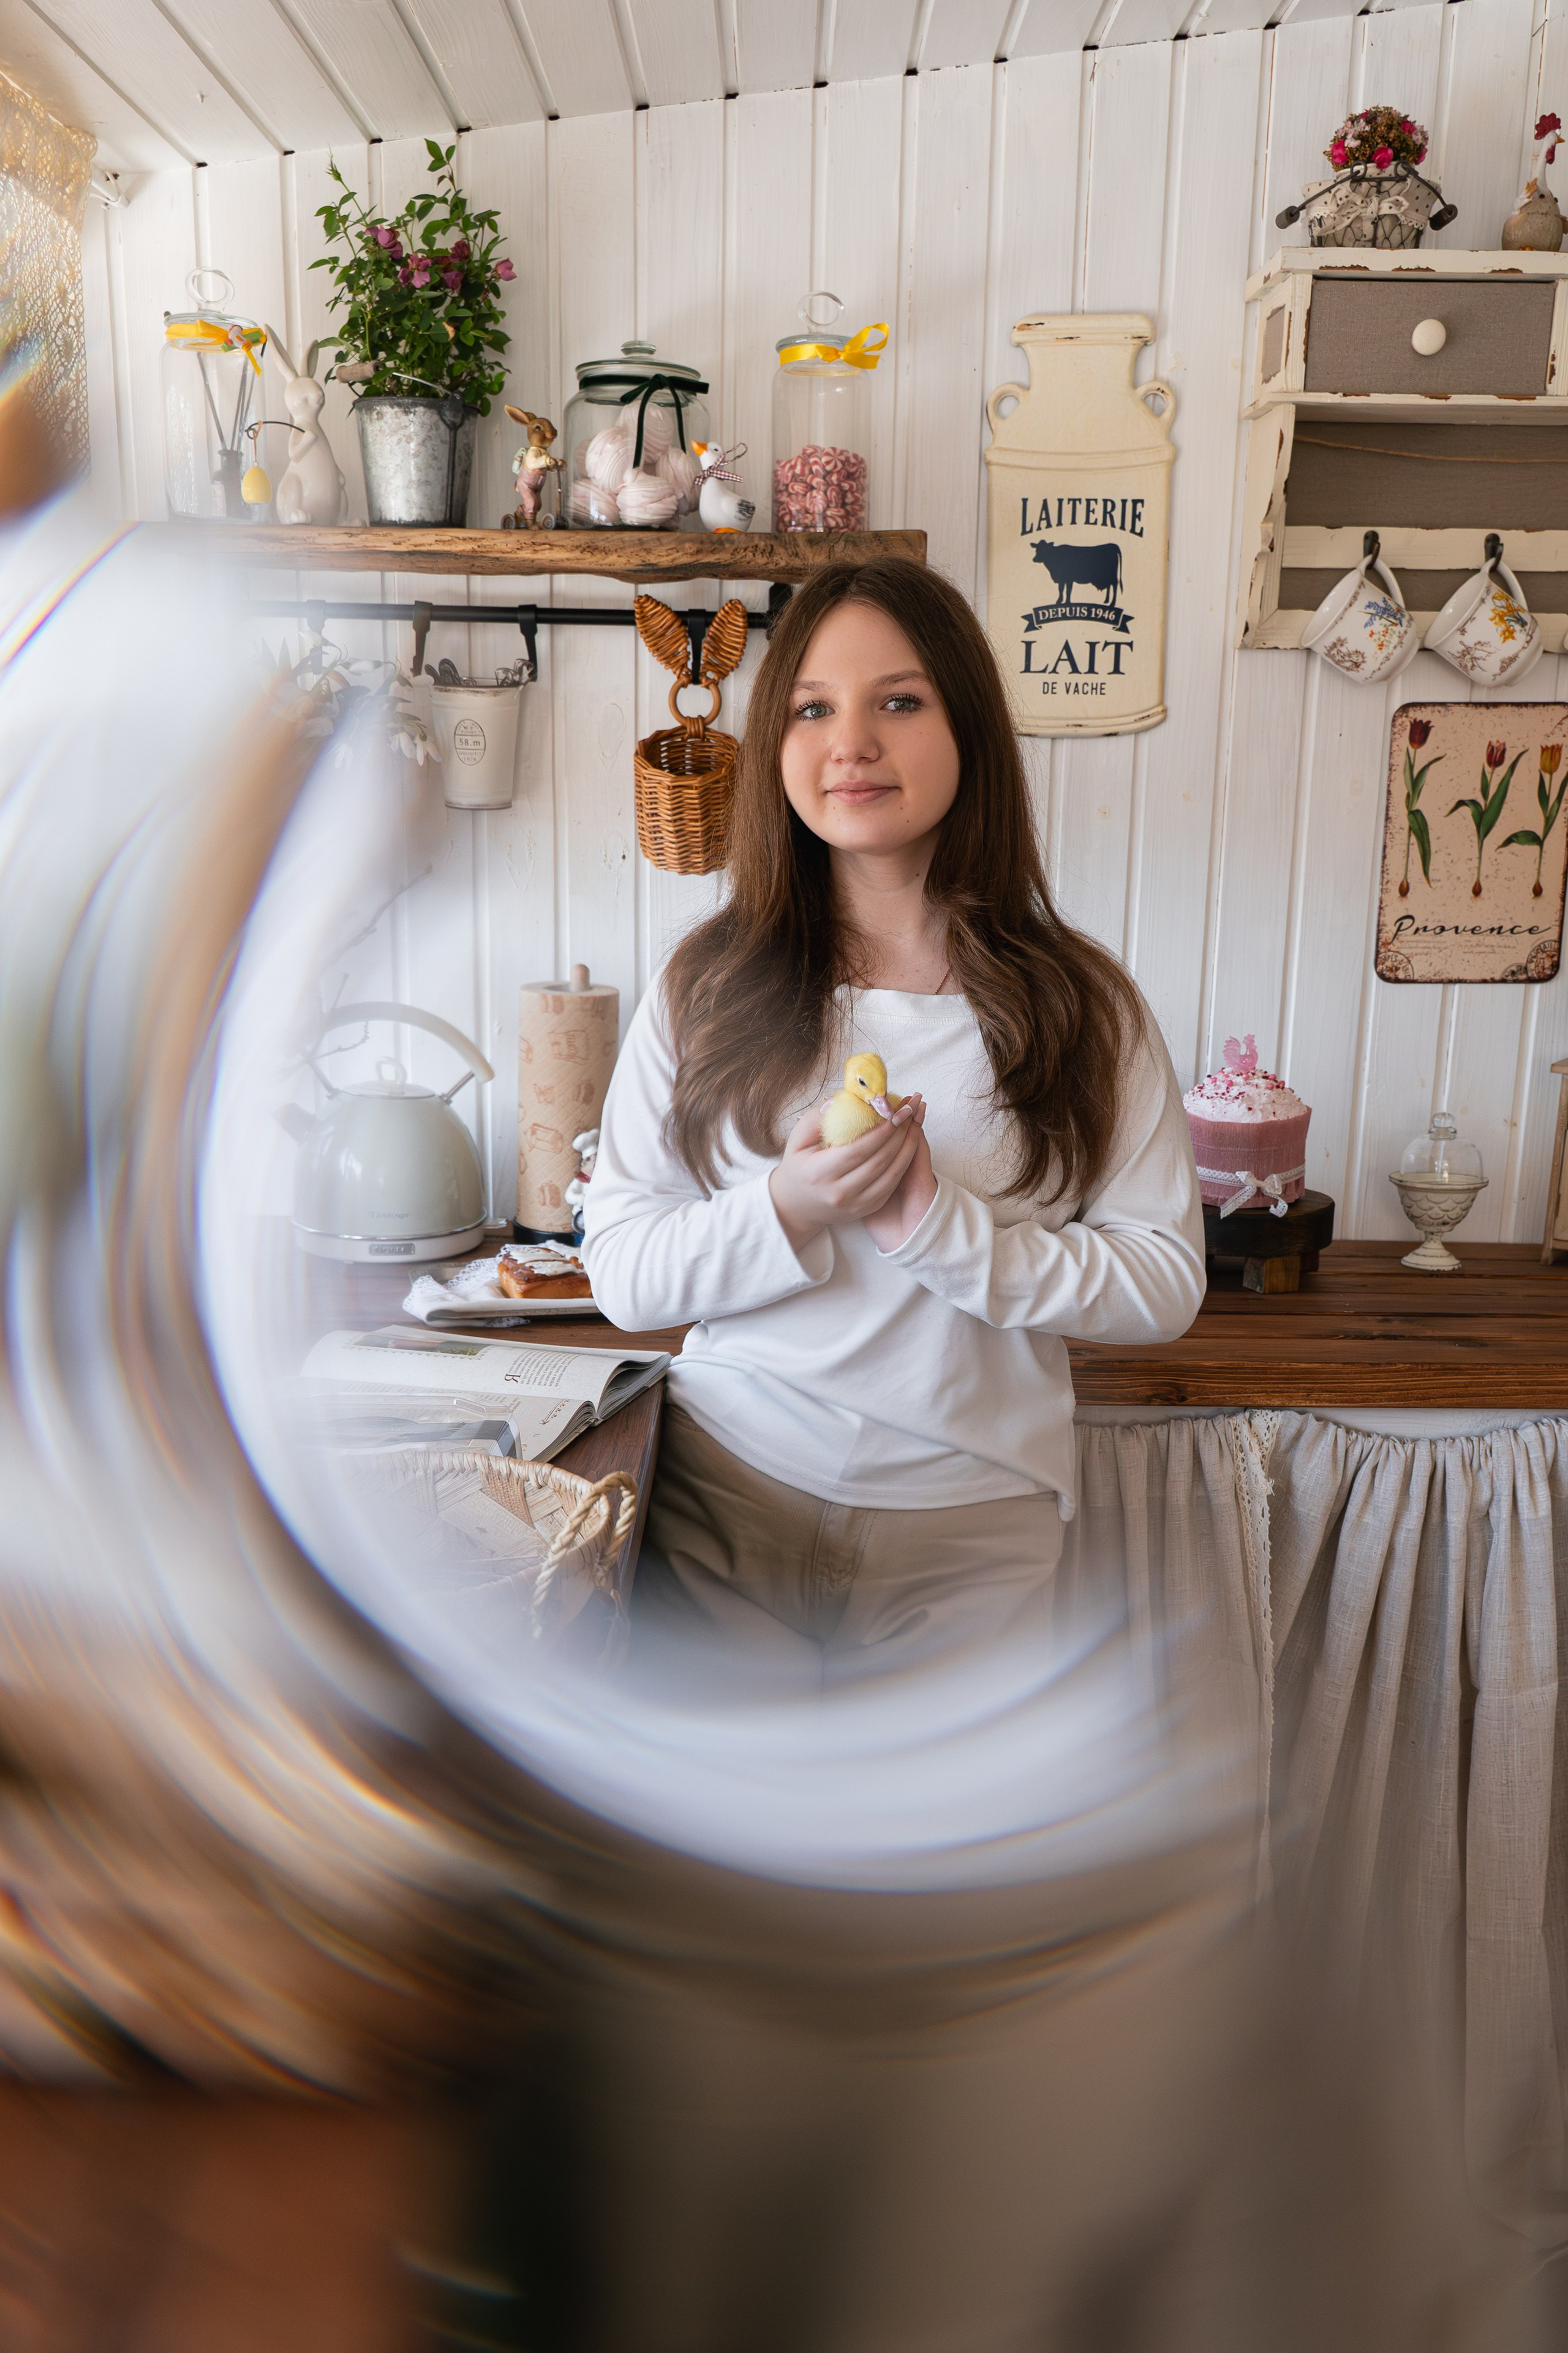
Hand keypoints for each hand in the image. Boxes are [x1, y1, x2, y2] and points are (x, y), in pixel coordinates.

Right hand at [769, 1096, 925, 1254]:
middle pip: (880, 1160)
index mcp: (819, 1174)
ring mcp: (856, 1204)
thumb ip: (816, 1118)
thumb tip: (843, 1101)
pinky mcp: (867, 1209)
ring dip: (908, 1146)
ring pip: (892, 1173)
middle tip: (911, 1109)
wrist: (797, 1206)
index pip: (859, 1149)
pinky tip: (909, 1143)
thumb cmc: (798, 1166)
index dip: (882, 1129)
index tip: (897, 1109)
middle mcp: (839, 1193)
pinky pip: (892, 1184)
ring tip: (915, 1122)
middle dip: (901, 1132)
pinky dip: (904, 1162)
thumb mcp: (797, 1140)